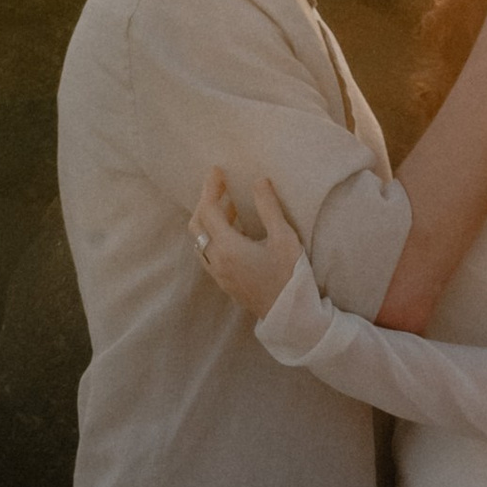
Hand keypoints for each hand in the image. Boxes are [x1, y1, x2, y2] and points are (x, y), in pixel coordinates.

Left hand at [194, 166, 303, 322]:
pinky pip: (208, 253)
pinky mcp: (224, 282)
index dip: (211, 187)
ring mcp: (218, 274)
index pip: (208, 210)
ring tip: (232, 207)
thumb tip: (258, 181)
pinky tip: (235, 232)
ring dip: (210, 220)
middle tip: (222, 186)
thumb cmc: (290, 275)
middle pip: (197, 224)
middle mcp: (216, 260)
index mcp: (227, 248)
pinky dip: (214, 236)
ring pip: (201, 240)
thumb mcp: (284, 238)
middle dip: (206, 201)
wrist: (290, 315)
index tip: (218, 170)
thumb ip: (269, 208)